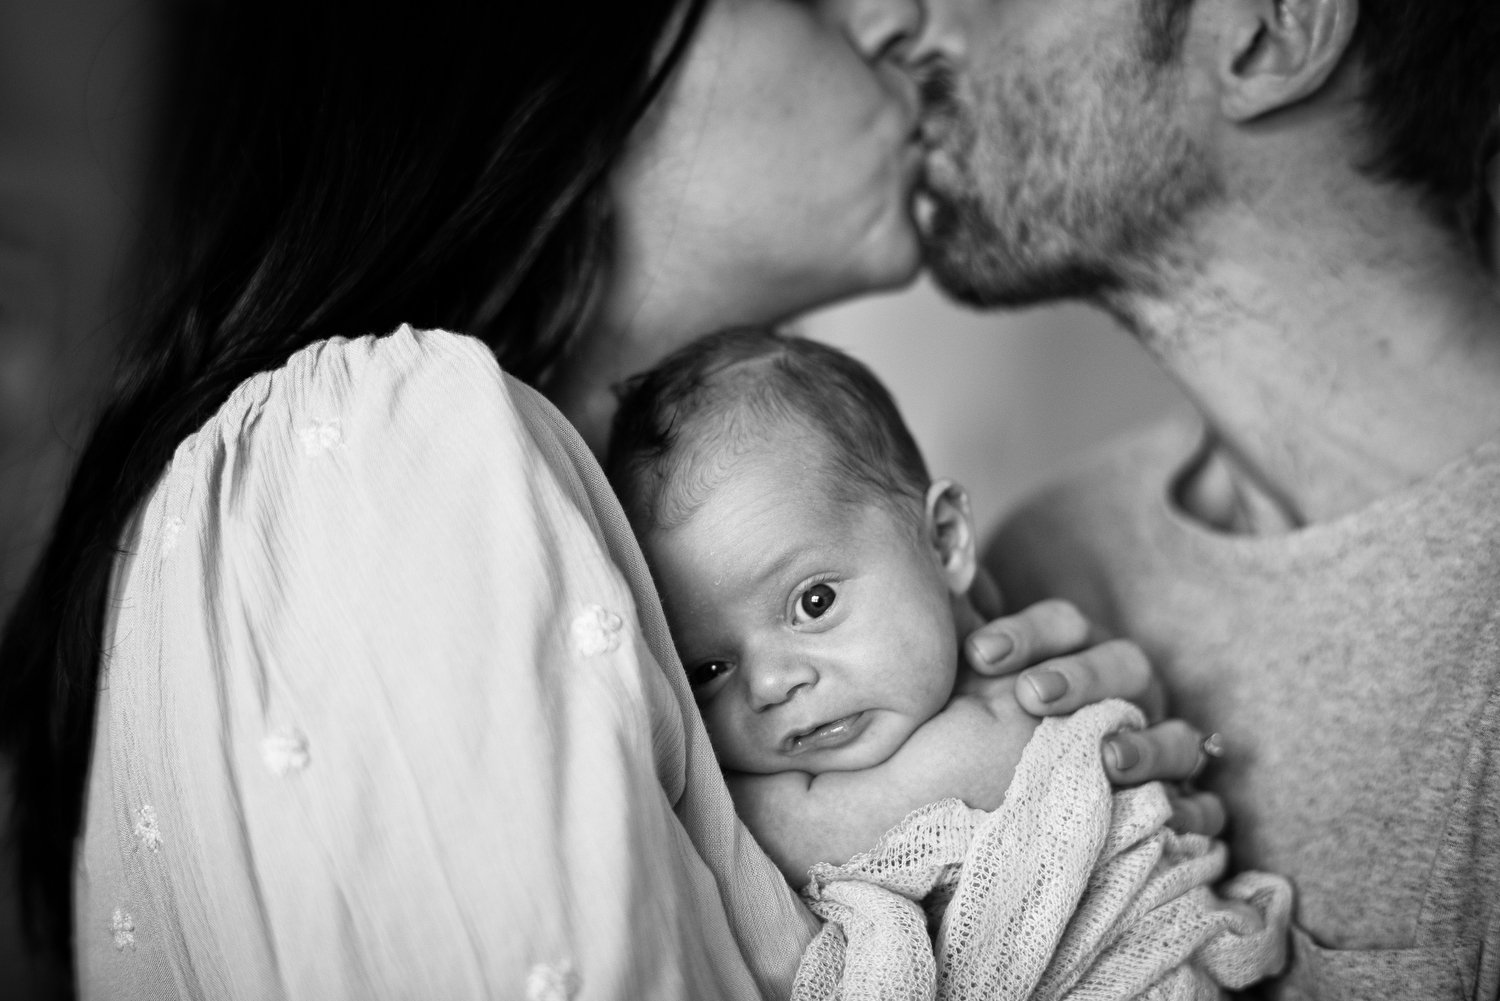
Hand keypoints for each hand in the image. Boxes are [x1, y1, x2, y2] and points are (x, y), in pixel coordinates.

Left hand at [963, 598, 1225, 835]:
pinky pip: (1207, 807)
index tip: (978, 653)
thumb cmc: (1000, 743)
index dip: (1026, 633)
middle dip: (1081, 676)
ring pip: (1176, 734)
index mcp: (1082, 654)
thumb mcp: (977, 699)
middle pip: (1125, 665)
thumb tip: (926, 615)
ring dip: (1146, 743)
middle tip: (1032, 695)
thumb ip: (962, 663)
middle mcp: (1132, 694)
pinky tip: (1165, 814)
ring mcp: (1167, 746)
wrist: (1022, 817)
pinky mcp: (1188, 802)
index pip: (1065, 624)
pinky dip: (1191, 809)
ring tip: (1107, 757)